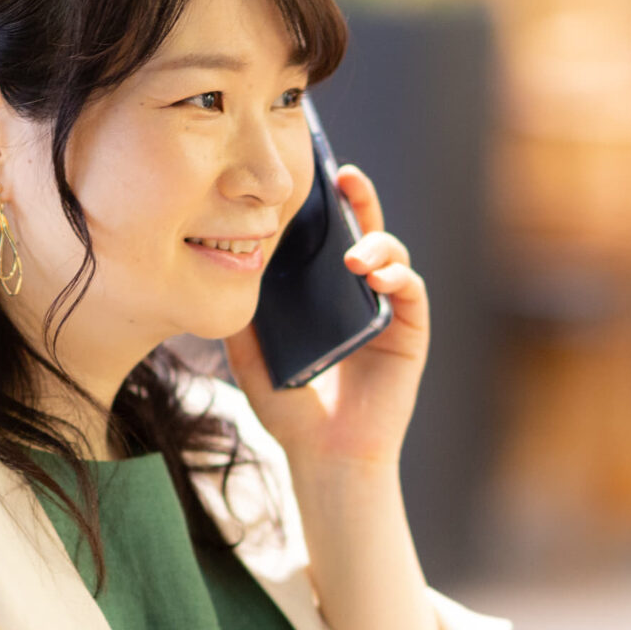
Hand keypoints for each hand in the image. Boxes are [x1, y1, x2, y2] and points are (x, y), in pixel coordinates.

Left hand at [224, 165, 426, 474]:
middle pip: (365, 229)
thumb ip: (242, 314)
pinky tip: (379, 278)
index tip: (312, 174)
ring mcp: (386, 309)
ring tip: (356, 255)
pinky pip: (411, 291)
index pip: (327, 233)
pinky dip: (399, 276)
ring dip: (378, 243)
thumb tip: (219, 263)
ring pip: (393, 253)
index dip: (324, 202)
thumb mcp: (251, 353)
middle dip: (359, 199)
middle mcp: (359, 291)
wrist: (323, 455)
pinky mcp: (409, 332)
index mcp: (324, 289)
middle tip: (345, 178)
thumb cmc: (290, 406)